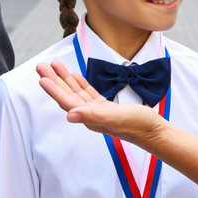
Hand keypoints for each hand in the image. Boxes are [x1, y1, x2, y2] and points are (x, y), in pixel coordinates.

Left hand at [36, 61, 162, 145]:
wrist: (155, 131)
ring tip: (55, 66)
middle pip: (68, 95)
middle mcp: (91, 115)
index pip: (67, 102)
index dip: (54, 90)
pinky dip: (81, 84)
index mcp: (90, 118)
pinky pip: (89, 94)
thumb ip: (92, 116)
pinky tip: (75, 77)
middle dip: (54, 80)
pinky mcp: (107, 108)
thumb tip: (70, 115)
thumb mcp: (115, 118)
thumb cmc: (138, 126)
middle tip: (42, 66)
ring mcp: (99, 111)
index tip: (42, 77)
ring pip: (77, 93)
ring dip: (65, 79)